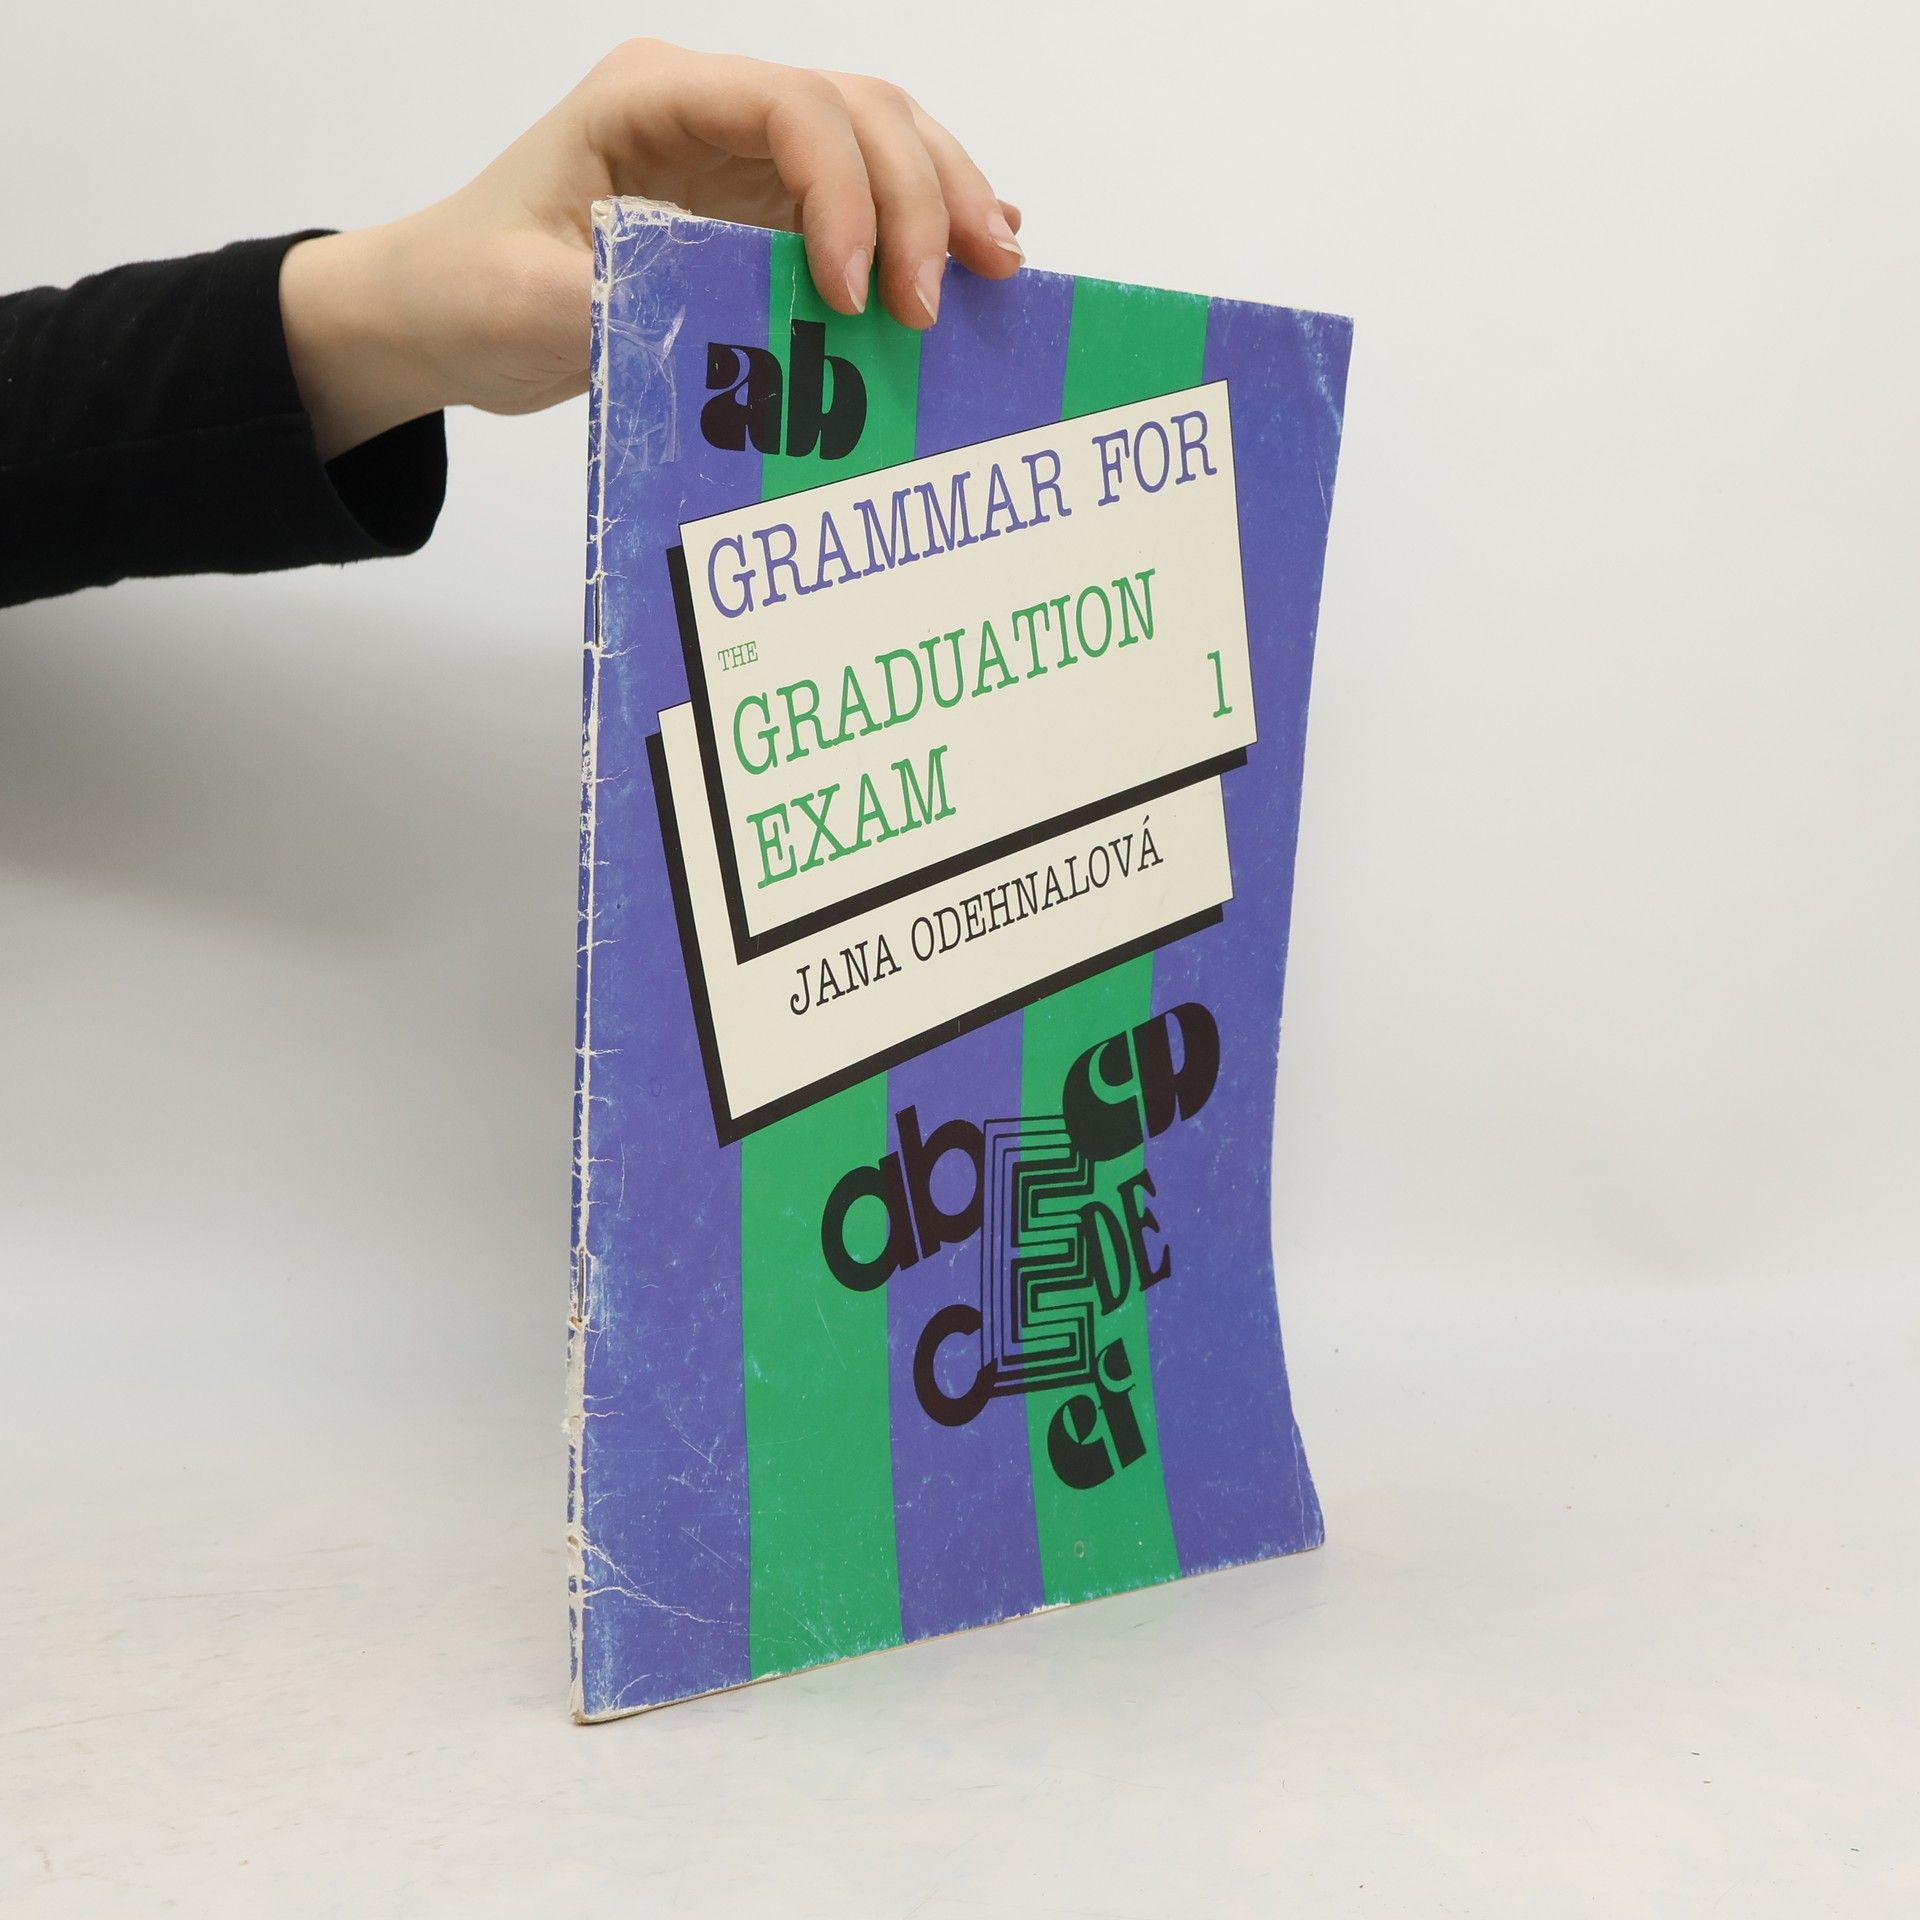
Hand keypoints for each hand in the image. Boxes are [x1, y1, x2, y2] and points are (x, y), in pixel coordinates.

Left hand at [280, 39, 1024, 459]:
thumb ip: (629, 304)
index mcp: (652, 99)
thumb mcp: (529, 303)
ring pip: (881, 143)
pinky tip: (980, 255)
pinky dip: (924, 224)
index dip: (847, 192)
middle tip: (950, 298)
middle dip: (924, 196)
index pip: (790, 108)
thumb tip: (746, 332)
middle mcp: (711, 109)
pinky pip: (865, 200)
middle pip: (860, 112)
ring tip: (1001, 270)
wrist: (441, 311)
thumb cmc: (469, 287)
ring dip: (947, 201)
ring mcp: (743, 157)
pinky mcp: (761, 211)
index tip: (853, 297)